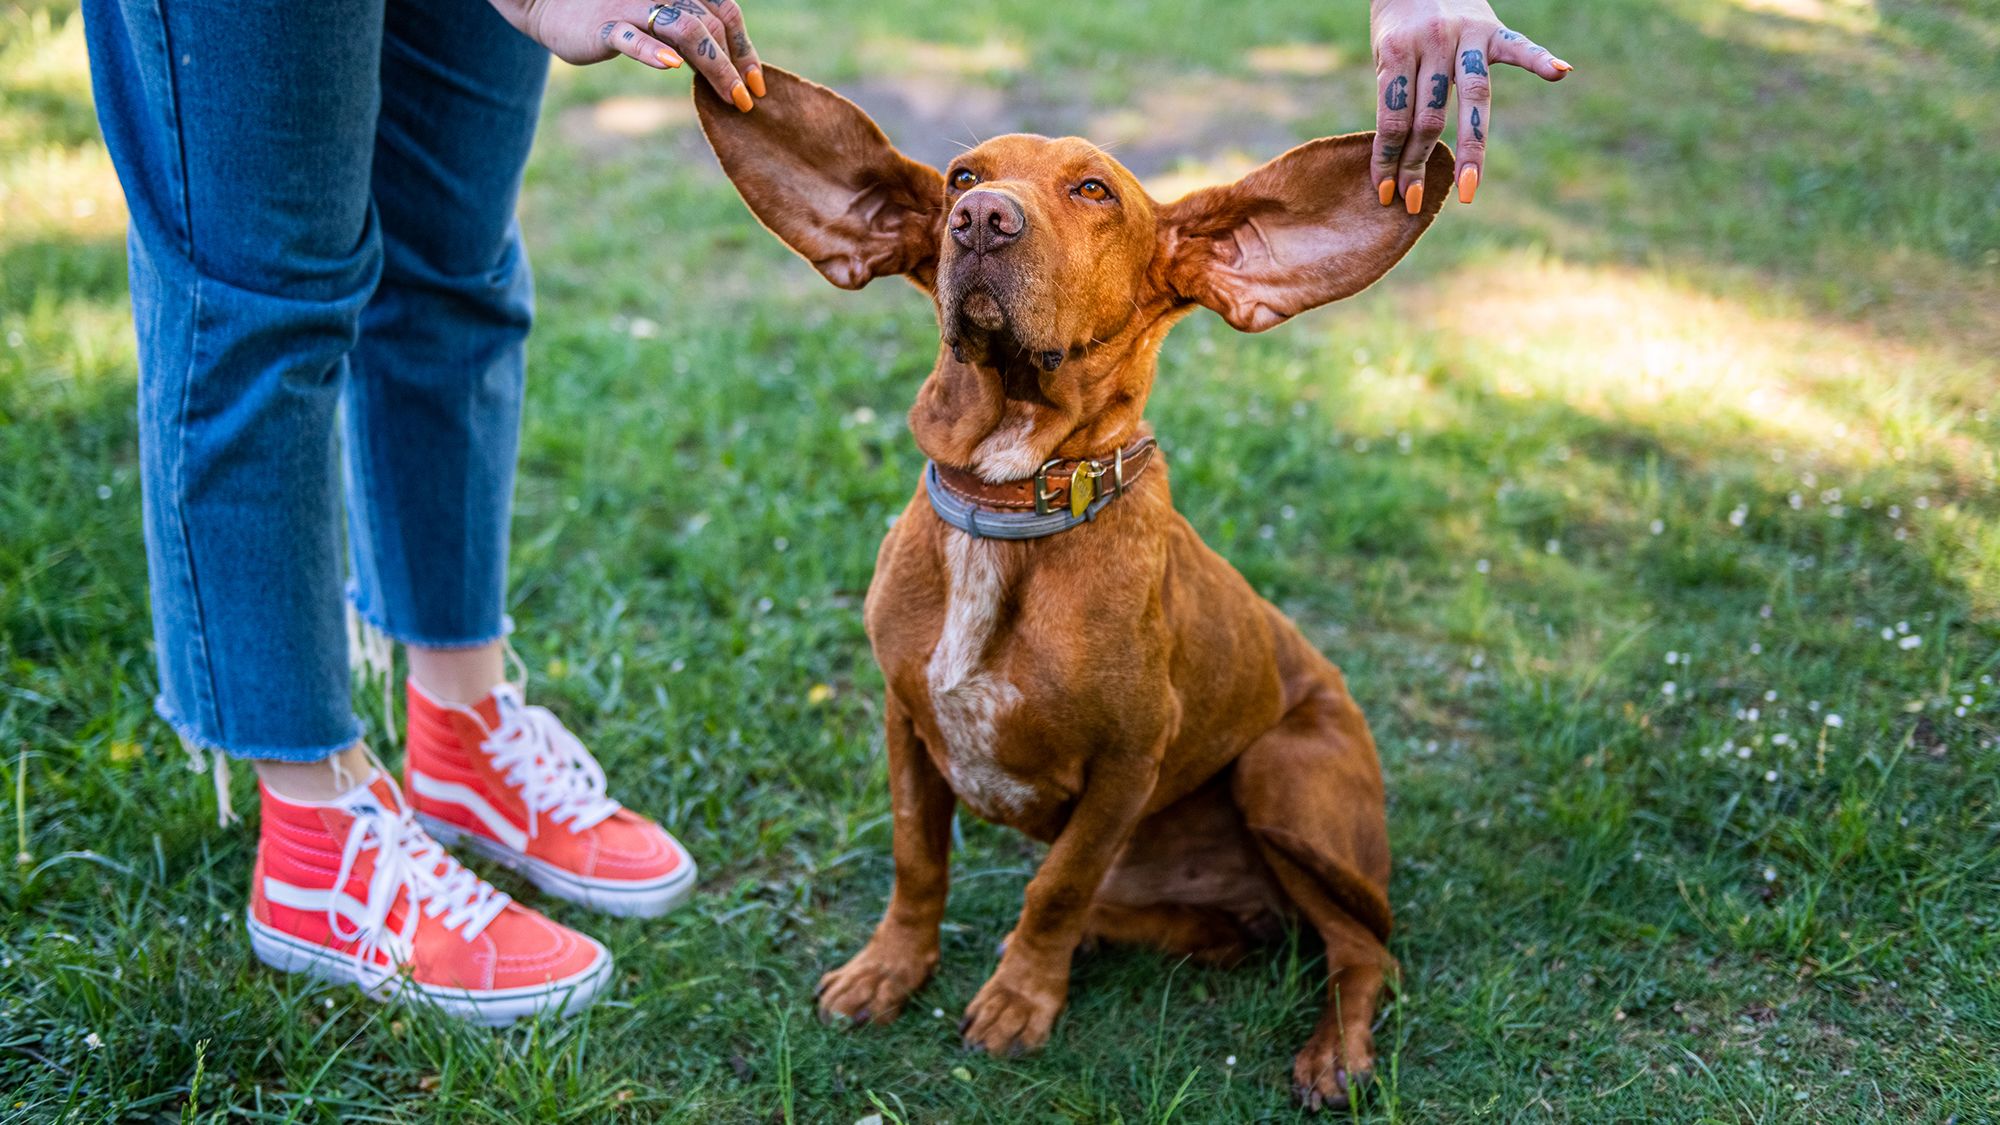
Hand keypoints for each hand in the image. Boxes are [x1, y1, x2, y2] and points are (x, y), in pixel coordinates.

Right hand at [492, 0, 765, 108]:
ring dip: (713, 66)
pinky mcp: (604, 26)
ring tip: (728, 96)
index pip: (726, 11)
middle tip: (744, 101)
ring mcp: (632, 6)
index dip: (746, 47)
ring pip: (684, 28)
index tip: (757, 84)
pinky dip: (652, 50)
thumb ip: (692, 30)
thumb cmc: (615, 13)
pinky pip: (631, 37)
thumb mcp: (659, 16)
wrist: (551, 4)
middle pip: (711, 25)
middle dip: (734, 65)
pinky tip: (671, 66)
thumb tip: (734, 67)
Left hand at [1369, 0, 1568, 209]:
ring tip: (1467, 189)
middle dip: (1417, 164)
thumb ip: (1397, 96)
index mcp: (1396, 51)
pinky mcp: (1494, 28)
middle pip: (1429, 117)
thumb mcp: (1385, 55)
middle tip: (1412, 203)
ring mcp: (1467, 34)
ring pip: (1472, 99)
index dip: (1388, 159)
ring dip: (1469, 150)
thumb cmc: (1399, 25)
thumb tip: (1397, 160)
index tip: (1383, 193)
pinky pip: (1520, 46)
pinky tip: (1559, 72)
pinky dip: (1540, 57)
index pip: (1393, 119)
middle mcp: (1433, 42)